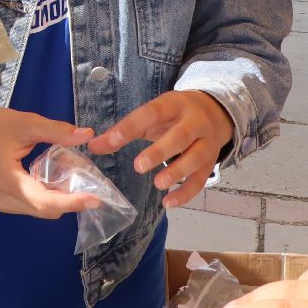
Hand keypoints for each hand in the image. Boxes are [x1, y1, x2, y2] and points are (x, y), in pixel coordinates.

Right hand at [0, 104, 95, 217]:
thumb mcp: (27, 124)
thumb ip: (57, 131)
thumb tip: (88, 134)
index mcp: (7, 180)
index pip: (44, 201)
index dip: (71, 202)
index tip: (94, 199)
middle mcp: (3, 198)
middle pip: (45, 209)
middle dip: (69, 199)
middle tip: (88, 181)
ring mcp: (1, 203)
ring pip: (40, 210)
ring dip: (59, 198)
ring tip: (71, 175)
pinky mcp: (3, 201)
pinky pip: (32, 206)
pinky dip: (48, 196)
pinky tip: (55, 179)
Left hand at [86, 90, 231, 208]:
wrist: (214, 112)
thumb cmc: (173, 116)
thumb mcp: (150, 116)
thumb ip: (123, 130)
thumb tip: (93, 147)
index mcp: (174, 104)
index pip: (153, 113)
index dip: (132, 126)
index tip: (113, 140)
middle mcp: (194, 122)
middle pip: (180, 136)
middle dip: (160, 151)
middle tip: (138, 166)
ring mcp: (206, 142)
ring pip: (196, 157)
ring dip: (177, 172)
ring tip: (158, 184)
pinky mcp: (211, 162)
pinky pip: (201, 179)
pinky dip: (186, 193)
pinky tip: (168, 203)